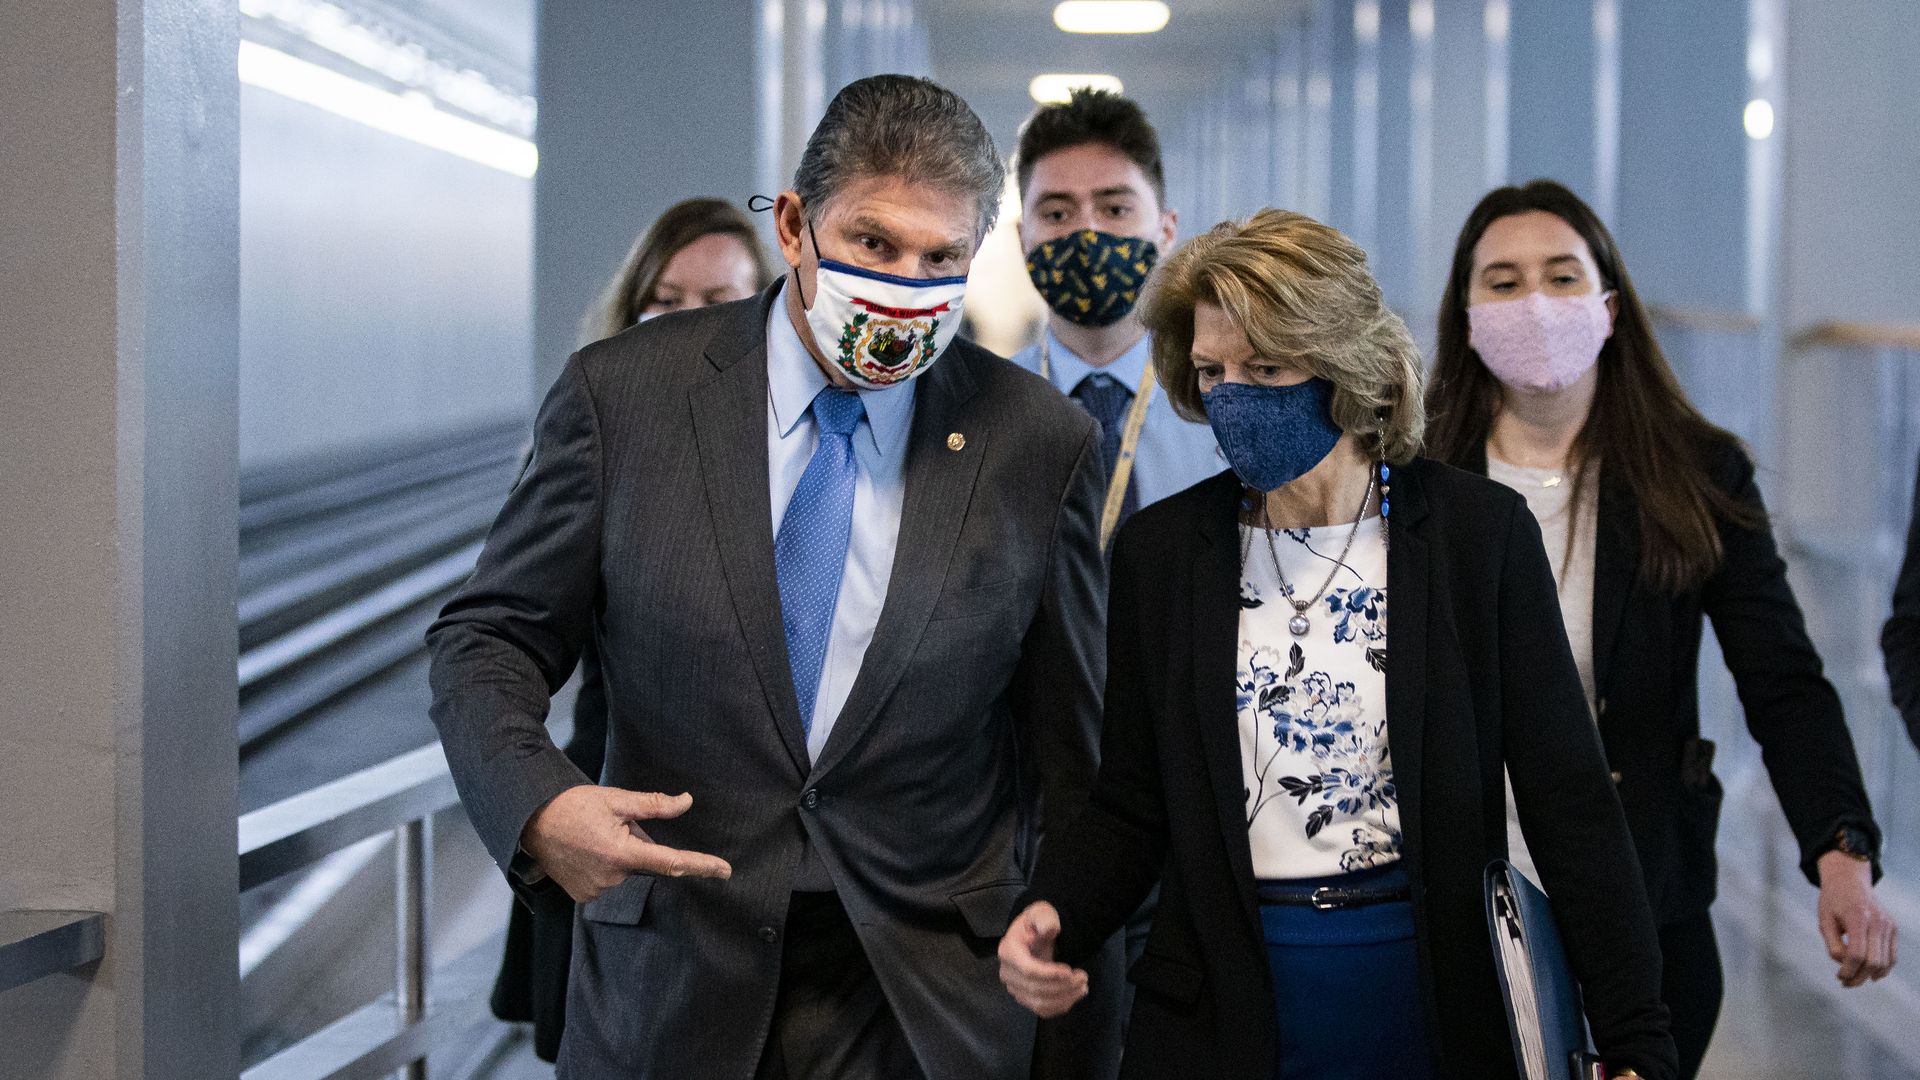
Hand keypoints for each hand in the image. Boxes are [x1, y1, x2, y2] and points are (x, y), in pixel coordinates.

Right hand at [521, 786, 731, 902]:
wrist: (529, 821)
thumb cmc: (572, 806)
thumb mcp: (616, 799)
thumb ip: (654, 805)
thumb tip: (686, 802)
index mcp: (621, 853)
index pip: (671, 862)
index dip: (701, 865)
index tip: (725, 871)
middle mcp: (611, 878)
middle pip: (644, 860)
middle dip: (637, 842)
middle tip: (612, 824)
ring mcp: (596, 890)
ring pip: (627, 870)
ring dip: (621, 854)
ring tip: (593, 835)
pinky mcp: (584, 896)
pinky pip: (609, 880)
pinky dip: (606, 865)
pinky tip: (587, 850)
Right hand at [998, 901, 1088, 1017]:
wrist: (1036, 934)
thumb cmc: (1039, 923)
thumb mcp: (1043, 914)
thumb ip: (1045, 920)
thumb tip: (1049, 929)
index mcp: (1008, 950)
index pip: (1028, 970)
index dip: (1050, 974)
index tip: (1070, 971)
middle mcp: (1007, 972)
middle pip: (1035, 988)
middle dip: (1062, 986)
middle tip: (1084, 976)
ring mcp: (1015, 988)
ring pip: (1039, 1003)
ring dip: (1064, 998)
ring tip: (1083, 986)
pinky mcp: (1024, 998)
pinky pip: (1042, 1010)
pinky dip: (1060, 1006)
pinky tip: (1074, 995)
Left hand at [1816, 850, 1896, 986]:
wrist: (1849, 880)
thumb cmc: (1832, 901)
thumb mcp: (1824, 920)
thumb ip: (1833, 944)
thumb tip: (1844, 965)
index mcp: (1857, 917)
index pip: (1857, 954)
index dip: (1848, 970)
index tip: (1838, 977)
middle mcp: (1877, 921)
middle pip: (1873, 961)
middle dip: (1858, 977)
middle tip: (1845, 983)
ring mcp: (1888, 925)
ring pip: (1884, 962)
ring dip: (1869, 975)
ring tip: (1854, 979)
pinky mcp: (1893, 928)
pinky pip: (1892, 956)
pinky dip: (1883, 969)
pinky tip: (1869, 974)